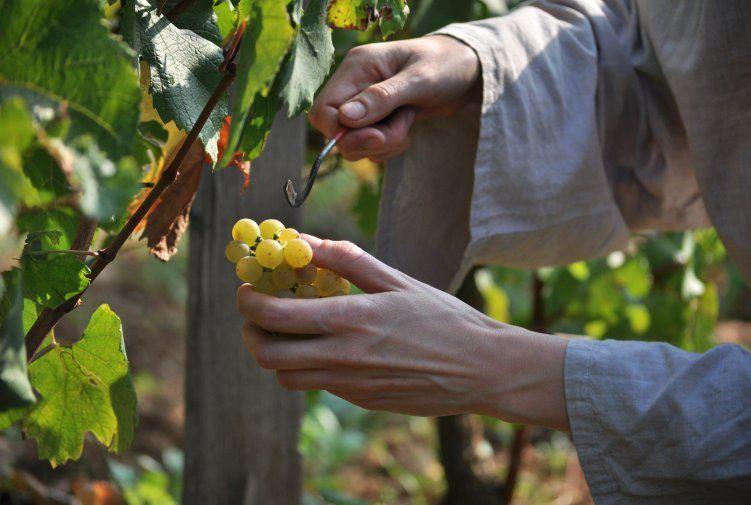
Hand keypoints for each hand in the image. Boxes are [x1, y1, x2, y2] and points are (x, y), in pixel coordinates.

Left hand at [236, 236, 569, 430]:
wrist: (481, 368)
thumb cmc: (443, 318)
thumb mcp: (396, 280)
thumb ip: (346, 260)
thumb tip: (305, 241)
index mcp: (350, 320)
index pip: (275, 316)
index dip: (249, 302)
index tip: (248, 289)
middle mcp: (343, 358)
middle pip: (267, 355)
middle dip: (250, 331)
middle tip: (258, 313)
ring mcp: (351, 386)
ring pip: (286, 377)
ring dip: (277, 352)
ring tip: (293, 329)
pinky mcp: (362, 402)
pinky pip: (318, 386)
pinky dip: (308, 366)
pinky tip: (331, 345)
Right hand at [308, 35, 480, 161]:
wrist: (468, 71)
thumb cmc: (446, 66)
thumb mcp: (418, 80)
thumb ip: (381, 98)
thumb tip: (346, 119)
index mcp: (357, 67)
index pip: (324, 111)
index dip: (342, 132)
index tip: (377, 135)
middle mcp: (355, 86)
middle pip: (337, 133)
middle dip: (369, 141)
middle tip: (401, 130)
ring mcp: (365, 105)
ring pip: (354, 144)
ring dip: (383, 144)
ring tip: (408, 123)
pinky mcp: (377, 120)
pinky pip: (370, 147)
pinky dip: (389, 147)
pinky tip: (407, 129)